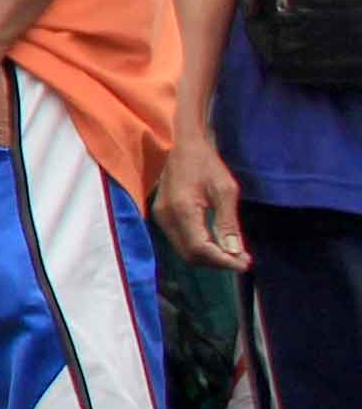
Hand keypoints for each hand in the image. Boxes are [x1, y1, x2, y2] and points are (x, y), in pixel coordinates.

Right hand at [154, 129, 249, 271]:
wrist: (180, 145)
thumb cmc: (205, 163)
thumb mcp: (224, 190)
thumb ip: (228, 223)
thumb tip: (235, 251)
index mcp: (182, 210)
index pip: (200, 249)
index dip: (223, 261)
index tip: (246, 264)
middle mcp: (166, 218)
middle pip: (190, 255)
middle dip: (217, 262)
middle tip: (243, 260)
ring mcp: (161, 218)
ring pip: (185, 251)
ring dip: (209, 257)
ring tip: (233, 253)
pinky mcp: (162, 216)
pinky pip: (181, 241)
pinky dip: (200, 248)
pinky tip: (217, 242)